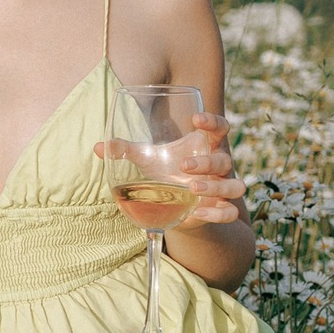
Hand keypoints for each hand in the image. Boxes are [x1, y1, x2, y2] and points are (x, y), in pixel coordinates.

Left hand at [97, 112, 243, 224]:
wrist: (174, 205)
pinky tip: (197, 213)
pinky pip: (229, 213)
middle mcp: (219, 167)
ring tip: (192, 187)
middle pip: (224, 160)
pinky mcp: (220, 210)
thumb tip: (99, 147)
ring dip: (215, 186)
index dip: (213, 122)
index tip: (196, 119)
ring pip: (234, 186)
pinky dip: (217, 214)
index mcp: (205, 146)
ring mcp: (223, 189)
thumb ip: (126, 151)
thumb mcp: (147, 160)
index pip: (219, 129)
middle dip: (206, 161)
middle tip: (184, 165)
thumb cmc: (165, 172)